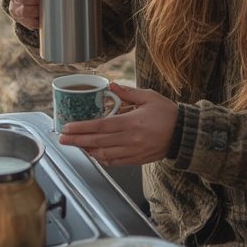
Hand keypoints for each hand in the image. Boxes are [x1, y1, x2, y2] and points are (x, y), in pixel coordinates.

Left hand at [58, 82, 178, 165]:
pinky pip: (114, 162)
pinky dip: (101, 158)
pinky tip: (93, 153)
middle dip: (77, 140)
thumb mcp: (149, 97)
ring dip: (87, 150)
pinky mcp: (136, 159)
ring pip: (104, 154)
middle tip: (62, 138)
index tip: (68, 127)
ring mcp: (133, 151)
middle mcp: (130, 140)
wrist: (184, 134)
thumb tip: (111, 85)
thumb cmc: (167, 114)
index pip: (101, 126)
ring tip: (75, 144)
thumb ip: (128, 92)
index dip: (82, 128)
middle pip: (97, 142)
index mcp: (132, 123)